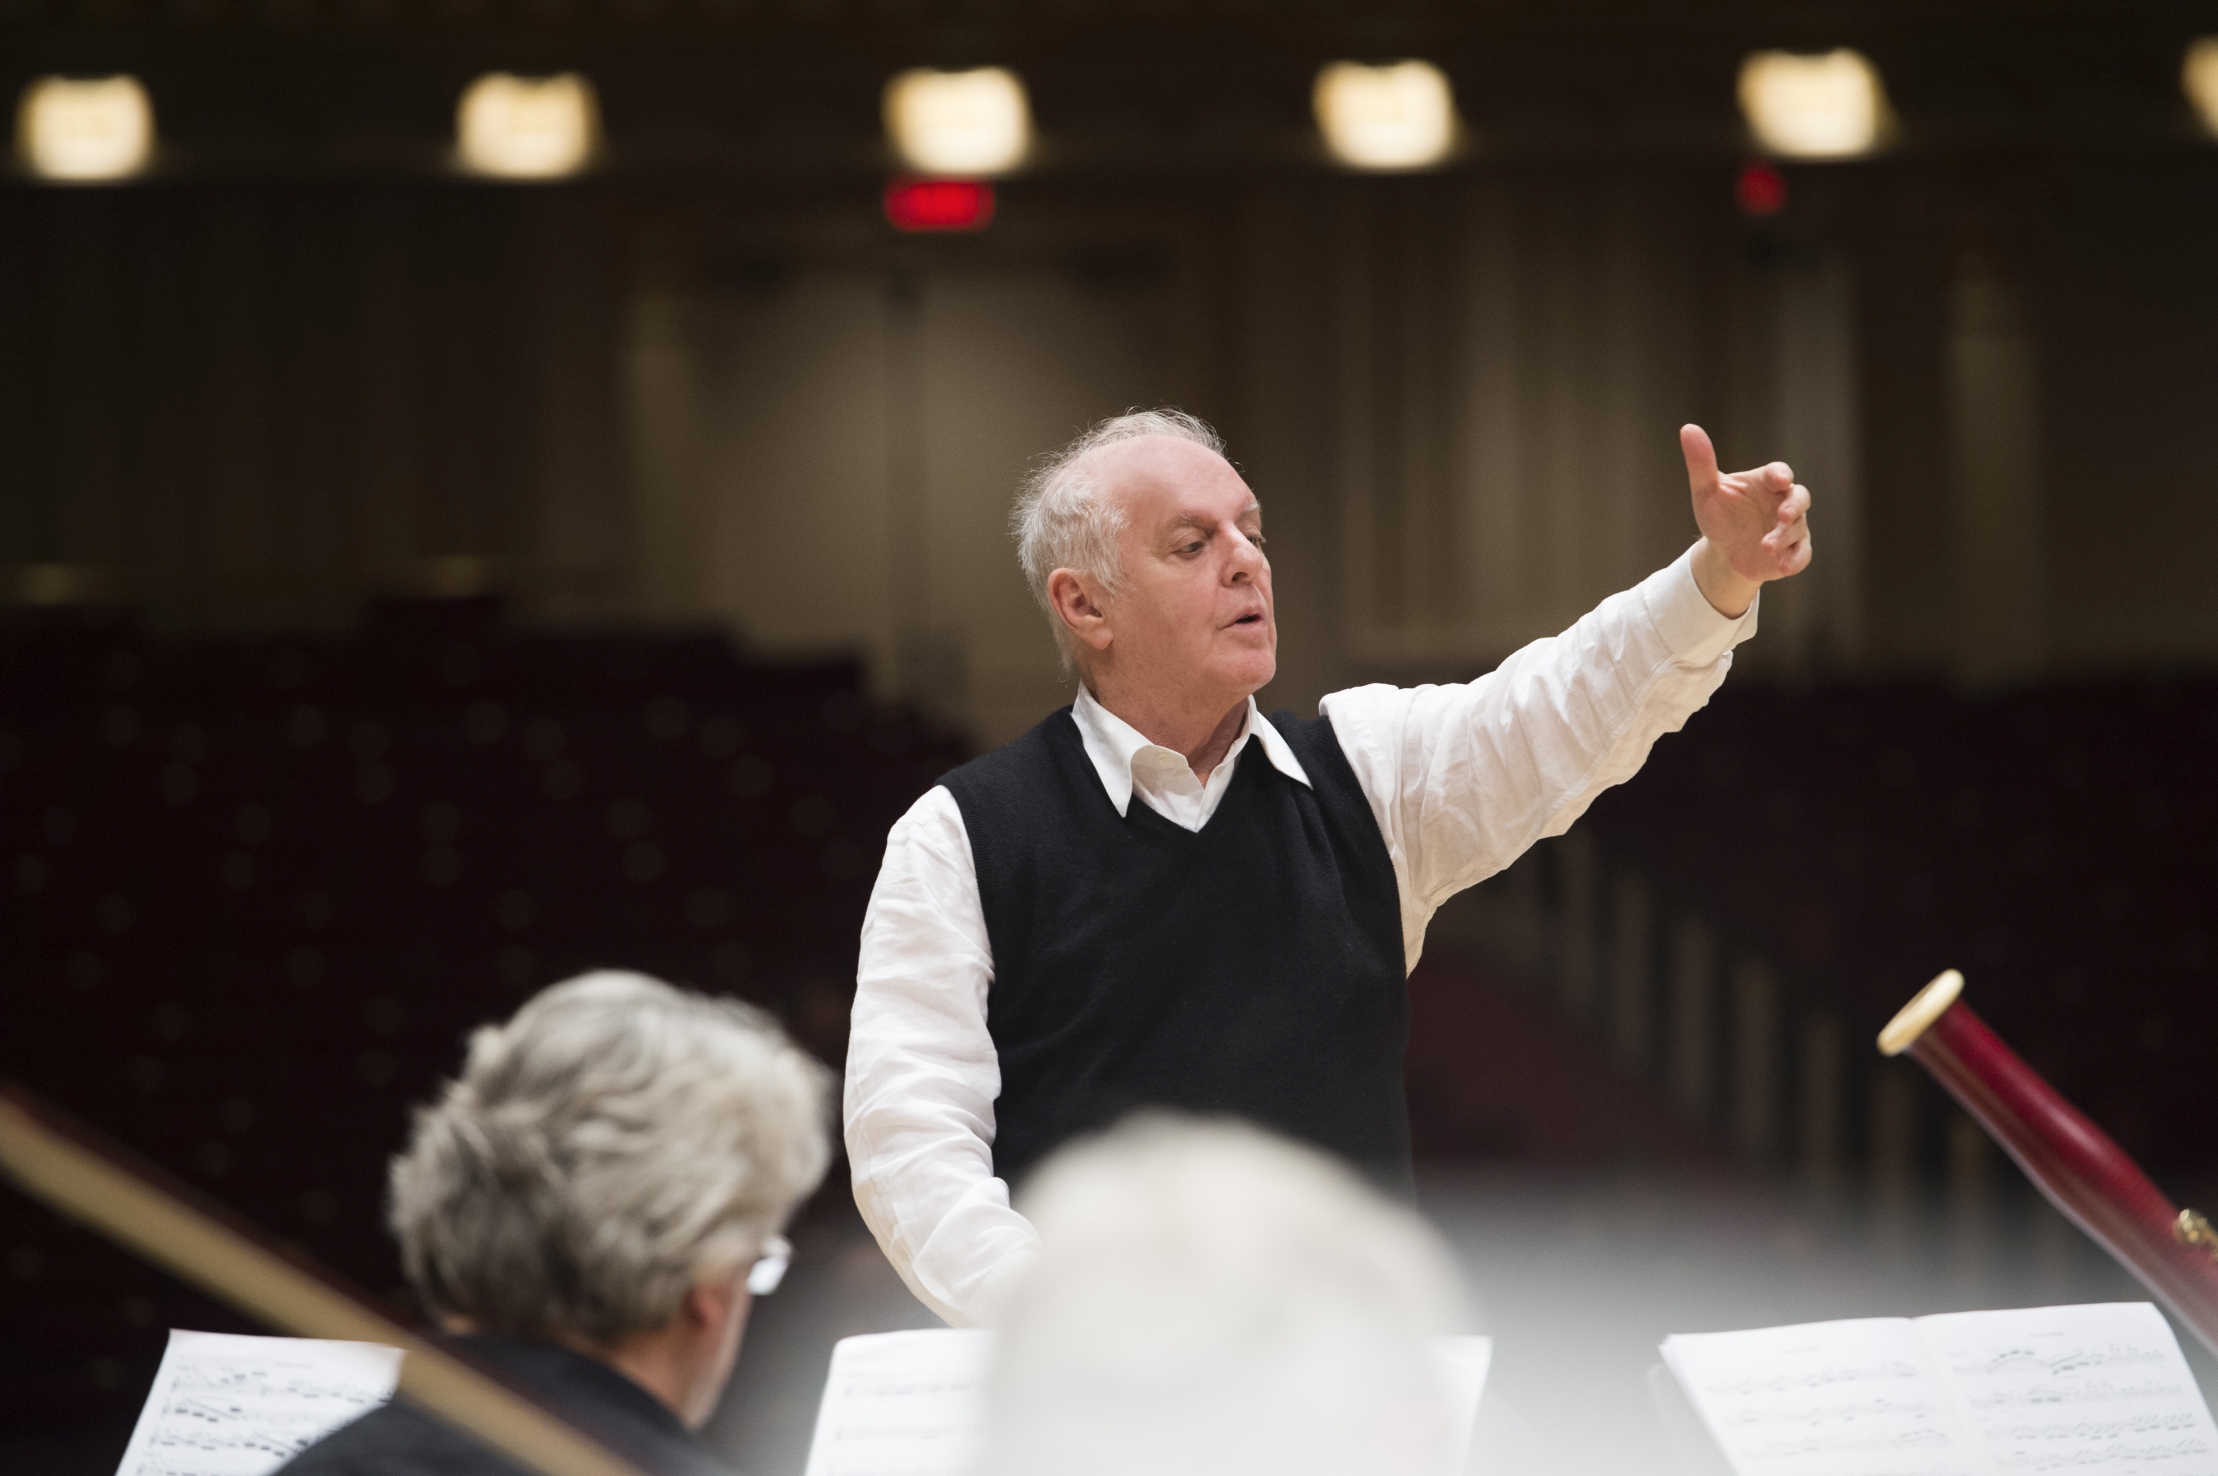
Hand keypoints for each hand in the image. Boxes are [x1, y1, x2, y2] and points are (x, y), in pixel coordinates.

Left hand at [1681, 423, 1811, 618]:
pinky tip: (1783, 567)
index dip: (1781, 475)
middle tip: (1783, 516)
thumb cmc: (1719, 514)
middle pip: (1800, 498)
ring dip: (1785, 538)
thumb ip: (1701, 462)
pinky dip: (1795, 560)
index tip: (1780, 479)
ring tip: (1765, 546)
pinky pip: (1802, 555)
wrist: (1723, 551)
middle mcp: (1783, 502)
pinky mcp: (1791, 551)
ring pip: (1799, 529)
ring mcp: (1791, 527)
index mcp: (1765, 483)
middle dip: (1795, 506)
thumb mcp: (1706, 490)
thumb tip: (1688, 428)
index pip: (1779, 473)